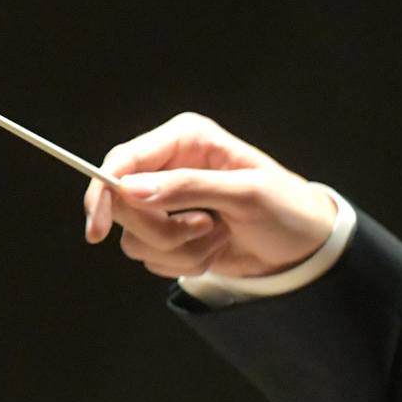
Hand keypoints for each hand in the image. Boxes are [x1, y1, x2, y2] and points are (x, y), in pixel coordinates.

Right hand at [83, 112, 338, 279]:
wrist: (304, 246)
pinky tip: (216, 248)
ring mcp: (168, 202)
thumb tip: (131, 190)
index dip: (104, 193)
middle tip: (207, 228)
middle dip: (162, 230)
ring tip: (220, 236)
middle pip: (123, 205)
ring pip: (136, 238)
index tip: (97, 230)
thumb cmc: (286, 208)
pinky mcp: (171, 233)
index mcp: (185, 139)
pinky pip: (152, 258)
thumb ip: (190, 187)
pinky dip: (184, 263)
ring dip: (180, 249)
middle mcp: (169, 166)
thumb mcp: (246, 194)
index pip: (123, 160)